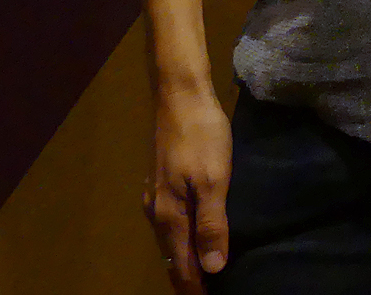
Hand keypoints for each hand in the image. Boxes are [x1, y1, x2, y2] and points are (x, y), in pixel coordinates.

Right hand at [147, 82, 232, 290]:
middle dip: (188, 278)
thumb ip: (212, 225)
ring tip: (204, 274)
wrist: (181, 96)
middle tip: (208, 292)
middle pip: (172, 257)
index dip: (195, 287)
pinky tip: (193, 237)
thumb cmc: (202, 137)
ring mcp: (156, 197)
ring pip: (169, 241)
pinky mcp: (162, 183)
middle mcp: (156, 212)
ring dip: (184, 260)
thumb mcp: (215, 180)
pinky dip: (181, 239)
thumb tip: (212, 269)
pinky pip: (171, 224)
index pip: (182, 265)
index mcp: (169, 217)